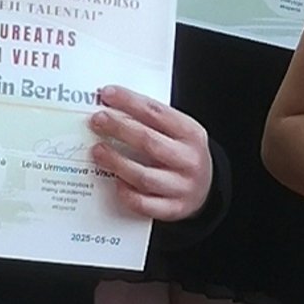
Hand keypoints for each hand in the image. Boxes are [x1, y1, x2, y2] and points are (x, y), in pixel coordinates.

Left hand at [89, 88, 213, 221]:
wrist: (207, 188)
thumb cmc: (183, 154)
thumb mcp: (179, 133)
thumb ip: (153, 122)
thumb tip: (112, 108)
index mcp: (191, 134)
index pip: (157, 112)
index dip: (129, 101)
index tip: (107, 94)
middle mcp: (189, 160)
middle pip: (148, 141)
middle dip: (118, 128)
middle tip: (97, 120)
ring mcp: (181, 187)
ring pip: (143, 175)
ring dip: (116, 162)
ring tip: (97, 151)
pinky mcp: (173, 209)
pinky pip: (144, 204)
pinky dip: (126, 194)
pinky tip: (114, 183)